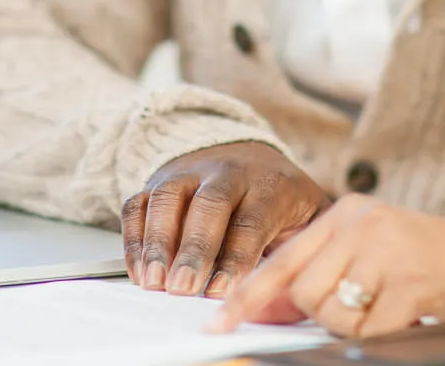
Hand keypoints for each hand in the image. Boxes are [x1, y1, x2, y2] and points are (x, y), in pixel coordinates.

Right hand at [121, 141, 328, 298]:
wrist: (250, 155)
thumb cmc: (280, 198)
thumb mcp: (310, 214)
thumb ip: (309, 245)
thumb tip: (303, 285)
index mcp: (269, 184)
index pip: (251, 220)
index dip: (235, 257)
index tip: (221, 290)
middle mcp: (227, 172)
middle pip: (207, 206)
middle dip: (193, 249)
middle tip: (182, 287)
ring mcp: (189, 173)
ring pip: (168, 199)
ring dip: (158, 243)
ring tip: (155, 282)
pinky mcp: (159, 181)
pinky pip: (139, 203)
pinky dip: (134, 237)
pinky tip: (140, 269)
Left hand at [208, 194, 444, 337]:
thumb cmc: (422, 262)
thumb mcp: (367, 253)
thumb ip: (318, 274)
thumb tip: (261, 311)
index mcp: (344, 213)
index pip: (282, 258)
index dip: (248, 294)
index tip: (219, 324)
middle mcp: (361, 224)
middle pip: (304, 291)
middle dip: (323, 313)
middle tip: (361, 306)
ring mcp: (386, 249)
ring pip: (332, 312)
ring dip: (353, 325)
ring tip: (385, 305)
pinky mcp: (410, 280)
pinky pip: (368, 329)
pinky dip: (379, 332)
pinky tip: (402, 313)